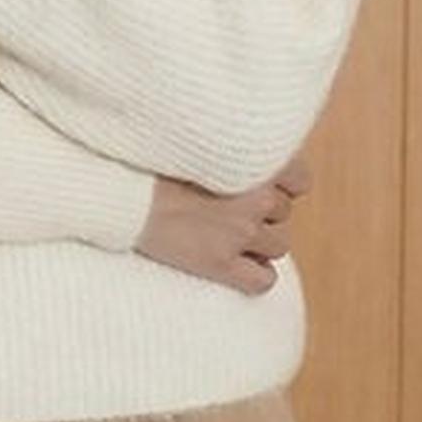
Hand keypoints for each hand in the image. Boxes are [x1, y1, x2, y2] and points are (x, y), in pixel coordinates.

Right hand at [137, 151, 312, 296]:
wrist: (120, 190)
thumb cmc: (152, 160)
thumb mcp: (201, 141)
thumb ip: (235, 150)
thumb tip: (252, 162)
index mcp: (254, 162)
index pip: (300, 180)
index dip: (282, 186)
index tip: (260, 186)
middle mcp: (255, 198)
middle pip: (284, 213)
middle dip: (263, 213)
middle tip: (230, 209)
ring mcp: (239, 233)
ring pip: (279, 244)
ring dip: (260, 242)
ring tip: (229, 234)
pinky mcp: (220, 264)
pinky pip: (264, 280)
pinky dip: (257, 274)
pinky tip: (237, 265)